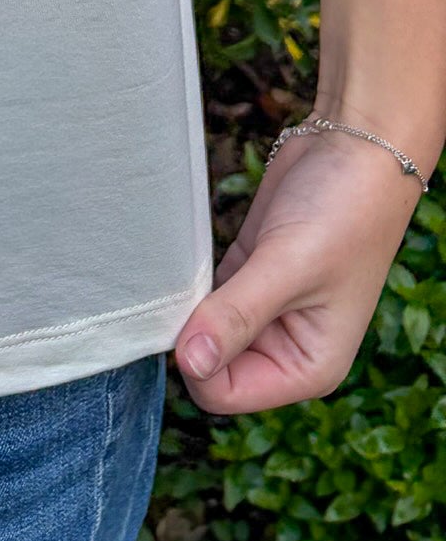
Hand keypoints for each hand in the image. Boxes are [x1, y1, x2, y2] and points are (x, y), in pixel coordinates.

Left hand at [174, 124, 427, 412]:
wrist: (356, 147)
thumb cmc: (342, 211)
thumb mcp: (288, 266)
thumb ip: (237, 315)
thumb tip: (189, 363)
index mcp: (308, 366)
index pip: (225, 393)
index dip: (195, 361)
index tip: (185, 313)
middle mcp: (286, 348)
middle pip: (209, 365)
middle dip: (190, 332)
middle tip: (183, 286)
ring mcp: (265, 311)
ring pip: (202, 330)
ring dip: (186, 306)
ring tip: (187, 268)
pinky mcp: (248, 274)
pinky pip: (204, 295)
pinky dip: (190, 282)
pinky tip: (188, 258)